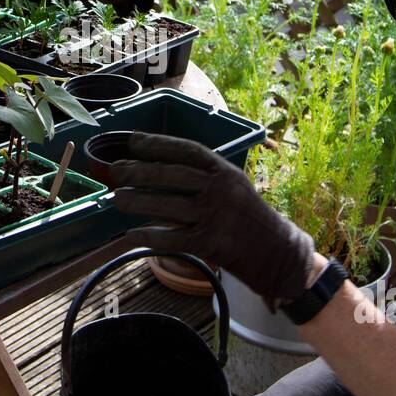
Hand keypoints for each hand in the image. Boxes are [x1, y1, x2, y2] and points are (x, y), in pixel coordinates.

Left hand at [105, 132, 316, 302]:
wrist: (279, 254)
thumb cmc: (251, 220)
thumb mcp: (235, 188)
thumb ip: (205, 178)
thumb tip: (160, 171)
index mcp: (226, 172)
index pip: (188, 151)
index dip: (159, 144)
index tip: (134, 141)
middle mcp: (220, 190)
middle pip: (173, 176)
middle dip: (140, 171)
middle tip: (116, 170)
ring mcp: (216, 217)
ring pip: (167, 206)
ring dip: (138, 201)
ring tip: (116, 198)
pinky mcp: (211, 244)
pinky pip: (172, 239)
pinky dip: (149, 236)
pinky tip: (131, 235)